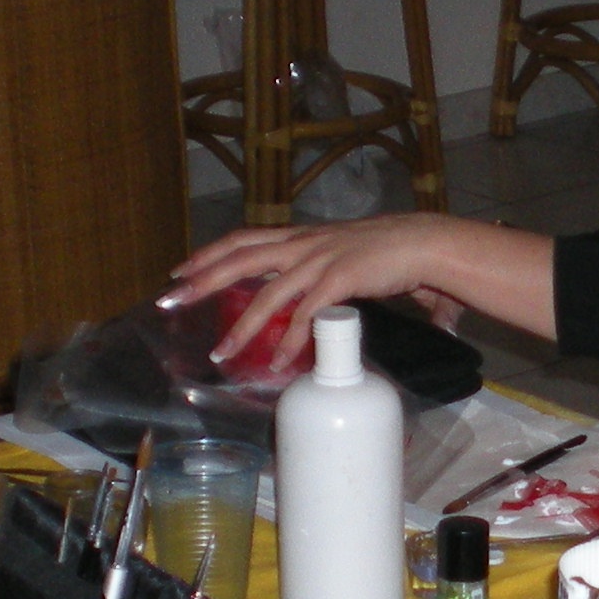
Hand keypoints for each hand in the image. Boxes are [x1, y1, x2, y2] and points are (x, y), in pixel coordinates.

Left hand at [163, 215, 478, 368]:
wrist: (427, 242)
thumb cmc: (396, 253)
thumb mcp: (351, 260)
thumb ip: (335, 287)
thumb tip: (334, 317)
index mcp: (303, 238)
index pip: (244, 240)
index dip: (209, 254)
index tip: (181, 271)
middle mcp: (304, 245)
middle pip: (240, 258)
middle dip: (202, 280)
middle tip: (171, 300)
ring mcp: (320, 261)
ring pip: (268, 295)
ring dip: (241, 327)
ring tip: (220, 352)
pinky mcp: (340, 280)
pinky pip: (305, 314)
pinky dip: (289, 340)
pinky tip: (276, 360)